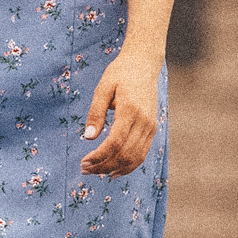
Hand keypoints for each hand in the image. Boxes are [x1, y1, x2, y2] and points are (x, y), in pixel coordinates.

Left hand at [80, 45, 159, 176]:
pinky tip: (114, 171)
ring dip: (115, 169)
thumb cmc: (120, 73)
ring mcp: (151, 127)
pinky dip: (129, 166)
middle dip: (104, 166)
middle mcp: (144, 122)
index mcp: (130, 110)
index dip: (99, 157)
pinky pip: (142, 154)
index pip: (115, 143)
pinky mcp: (153, 129)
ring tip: (96, 172)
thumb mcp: (103, 87)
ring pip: (135, 158)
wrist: (144, 64)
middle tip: (85, 169)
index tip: (84, 162)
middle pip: (125, 154)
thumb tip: (88, 138)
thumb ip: (95, 112)